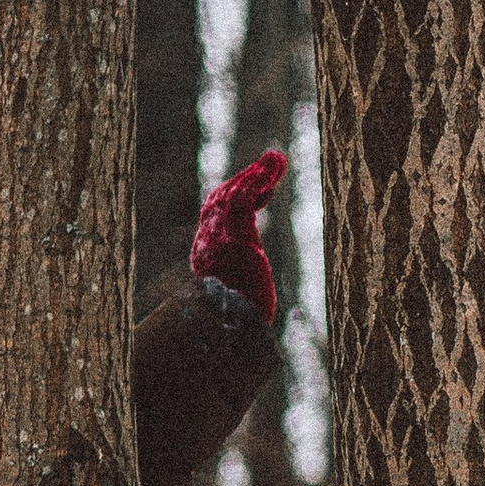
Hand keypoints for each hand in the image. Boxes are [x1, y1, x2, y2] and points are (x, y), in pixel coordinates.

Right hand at [192, 149, 286, 323]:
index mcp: (208, 257)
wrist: (229, 327)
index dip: (236, 199)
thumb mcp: (241, 303)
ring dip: (257, 174)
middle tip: (271, 164)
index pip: (216, 217)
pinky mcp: (233, 233)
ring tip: (276, 158)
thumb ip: (244, 294)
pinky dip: (259, 179)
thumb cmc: (238, 323)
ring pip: (235, 193)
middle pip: (222, 199)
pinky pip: (244, 197)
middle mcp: (208, 242)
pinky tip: (274, 165)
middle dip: (246, 180)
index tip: (263, 191)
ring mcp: (218, 237)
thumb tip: (255, 310)